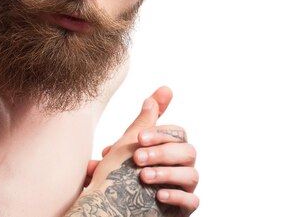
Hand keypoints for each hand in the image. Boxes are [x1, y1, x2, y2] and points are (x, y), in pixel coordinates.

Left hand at [85, 88, 198, 215]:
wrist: (106, 208)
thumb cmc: (117, 175)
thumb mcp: (126, 147)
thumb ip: (143, 123)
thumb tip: (157, 95)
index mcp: (169, 148)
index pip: (177, 133)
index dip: (161, 133)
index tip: (140, 137)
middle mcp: (180, 166)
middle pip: (187, 151)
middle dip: (162, 152)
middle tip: (138, 158)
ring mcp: (184, 187)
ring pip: (192, 175)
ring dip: (166, 173)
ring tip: (143, 177)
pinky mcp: (183, 208)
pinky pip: (192, 201)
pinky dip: (177, 196)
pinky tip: (159, 195)